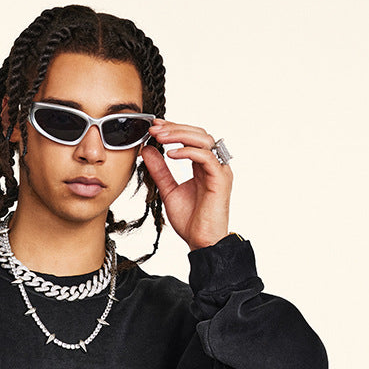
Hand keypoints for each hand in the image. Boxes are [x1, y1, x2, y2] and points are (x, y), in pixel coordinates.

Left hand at [141, 120, 232, 250]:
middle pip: (198, 133)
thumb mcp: (168, 191)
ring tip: (160, 137)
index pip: (191, 138)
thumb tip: (147, 150)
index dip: (173, 129)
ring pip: (204, 140)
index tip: (154, 126)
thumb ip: (160, 171)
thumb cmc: (191, 220)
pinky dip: (188, 152)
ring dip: (180, 135)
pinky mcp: (220, 179)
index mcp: (203, 166)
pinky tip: (171, 154)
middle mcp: (214, 164)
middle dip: (175, 128)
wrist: (201, 242)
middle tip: (154, 128)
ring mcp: (219, 170)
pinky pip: (206, 157)